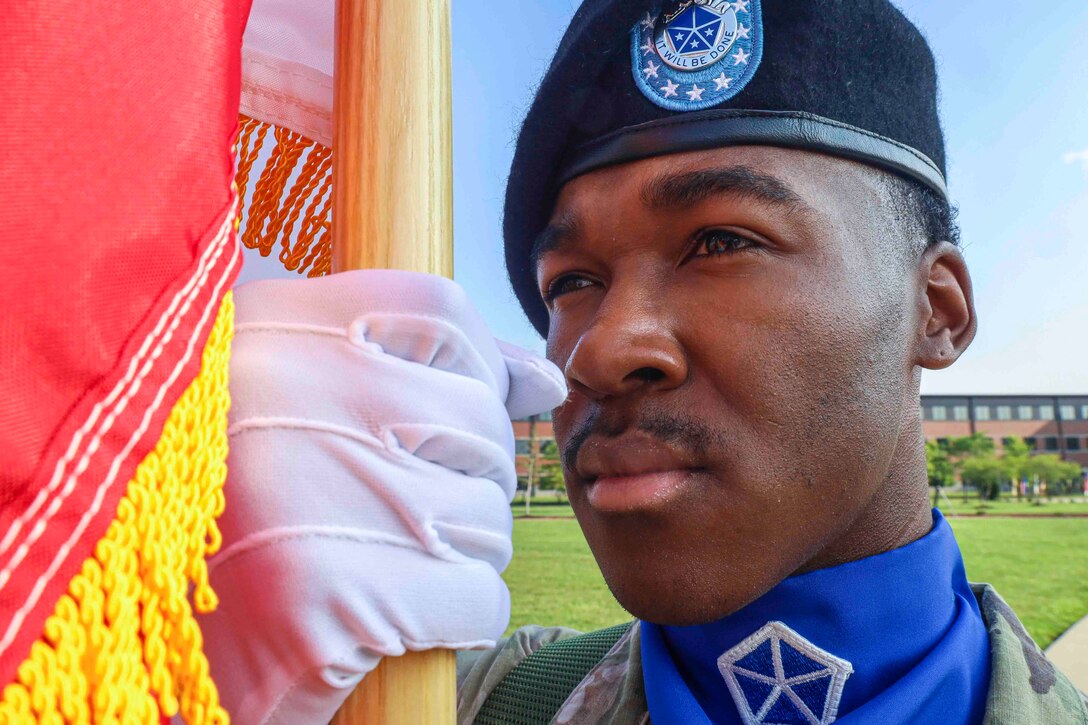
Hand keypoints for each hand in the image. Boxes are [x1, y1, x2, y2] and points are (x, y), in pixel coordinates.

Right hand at [198, 270, 565, 723]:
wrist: (136, 642)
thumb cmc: (235, 516)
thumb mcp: (293, 406)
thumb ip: (415, 373)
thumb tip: (543, 382)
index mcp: (266, 330)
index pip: (440, 312)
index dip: (478, 367)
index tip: (463, 414)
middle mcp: (284, 392)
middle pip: (477, 419)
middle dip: (462, 480)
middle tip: (388, 514)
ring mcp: (305, 493)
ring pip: (485, 514)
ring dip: (452, 553)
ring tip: (371, 564)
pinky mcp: (324, 601)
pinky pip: (477, 596)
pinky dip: (453, 618)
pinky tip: (384, 619)